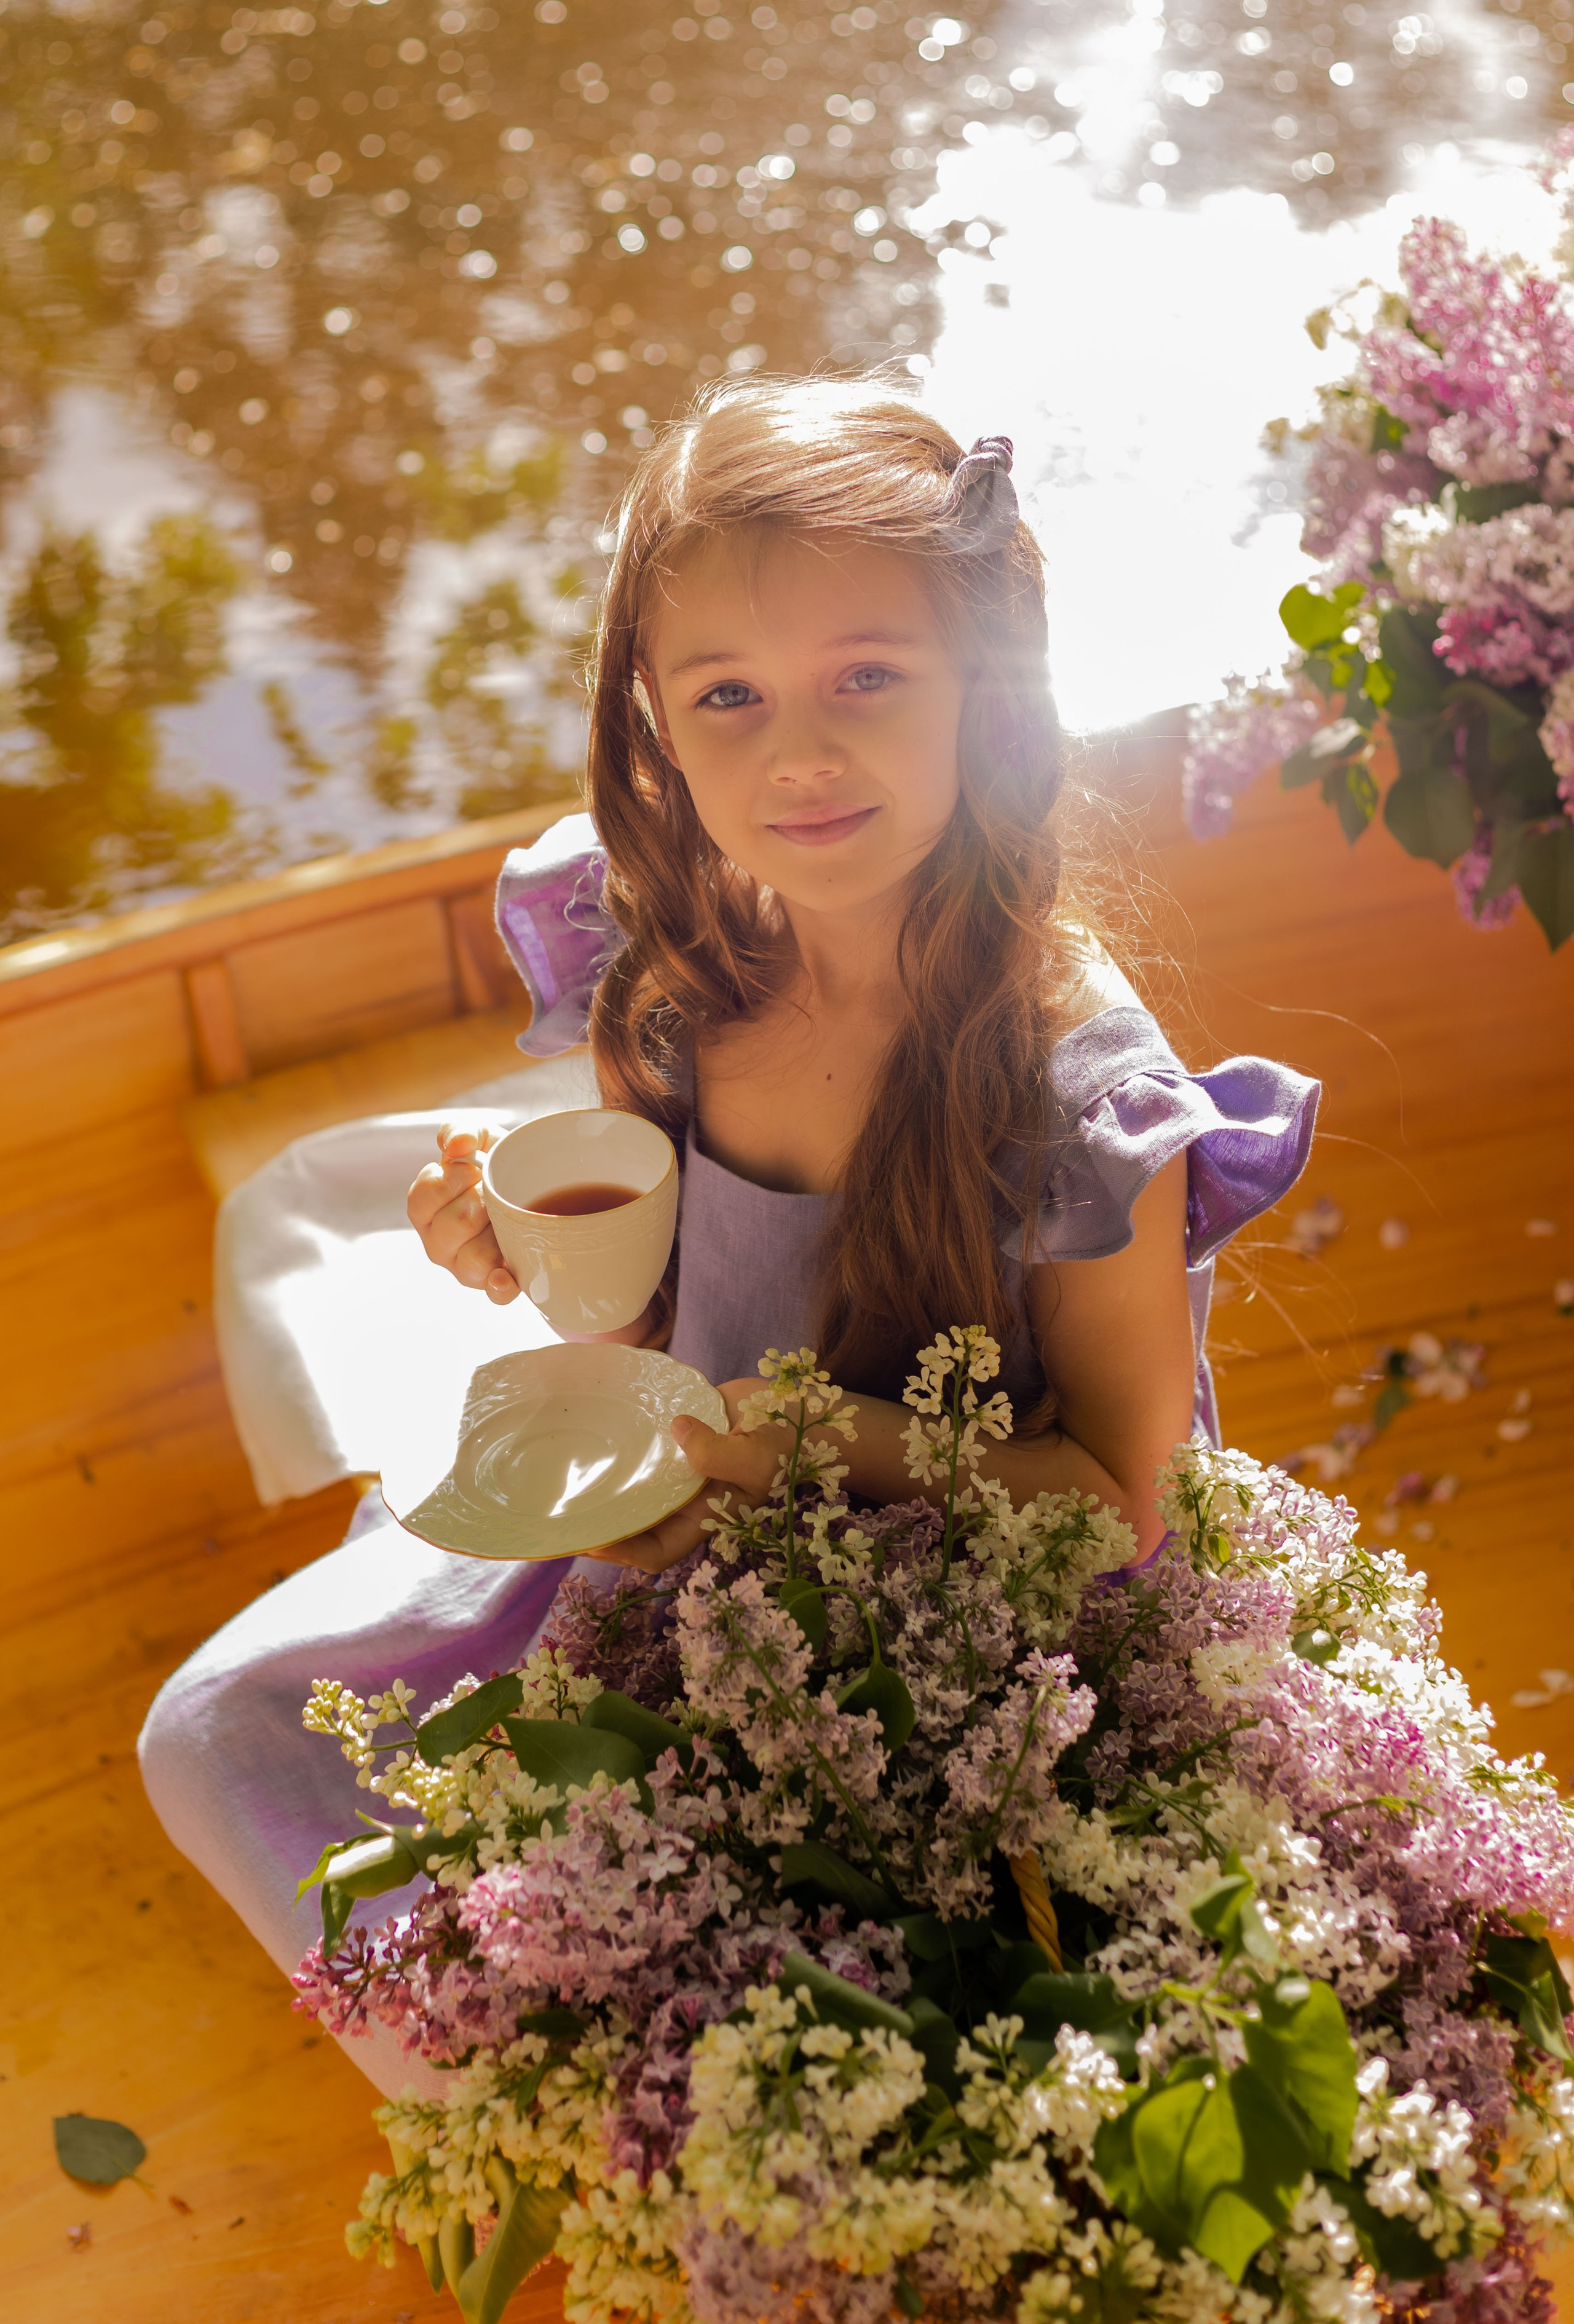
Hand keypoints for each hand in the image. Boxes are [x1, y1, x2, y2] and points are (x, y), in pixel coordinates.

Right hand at [406, 1120, 518, 1303]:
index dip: (451, 1180)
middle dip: (481, 1202)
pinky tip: (507, 1275)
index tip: (473, 1171)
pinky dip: (500, 1287)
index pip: (422, 1198)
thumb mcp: (482, 1139)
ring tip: (506, 1219)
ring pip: (473, 1259)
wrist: (543, 1189)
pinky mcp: (494, 1285)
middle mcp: (438, 1243)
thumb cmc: (501, 1167)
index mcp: (426, 1209)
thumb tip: (455, 1146)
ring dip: (497, 1233)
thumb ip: (462, 1131)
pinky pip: (493, 1294)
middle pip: (454, 1225)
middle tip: (493, 1194)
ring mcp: (464, 1267)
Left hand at [586, 1380, 788, 1573]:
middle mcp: (682, 1499)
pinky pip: (641, 1446)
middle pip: (632, 1522)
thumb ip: (718, 1454)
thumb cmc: (786, 1446)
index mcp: (702, 1518)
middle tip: (560, 1507)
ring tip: (566, 1473)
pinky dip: (621, 1442)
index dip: (623, 1551)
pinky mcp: (673, 1435)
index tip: (591, 1536)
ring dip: (603, 1483)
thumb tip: (676, 1432)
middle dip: (598, 1521)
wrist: (796, 1408)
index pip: (655, 1551)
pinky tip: (597, 1427)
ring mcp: (675, 1468)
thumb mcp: (758, 1458)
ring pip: (630, 1485)